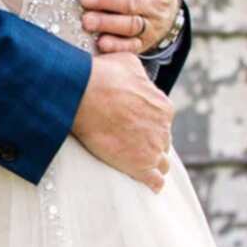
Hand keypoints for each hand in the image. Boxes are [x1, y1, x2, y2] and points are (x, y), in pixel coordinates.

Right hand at [71, 54, 174, 192]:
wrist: (83, 95)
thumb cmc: (103, 76)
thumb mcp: (128, 63)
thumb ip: (140, 75)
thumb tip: (138, 78)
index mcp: (163, 106)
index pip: (162, 120)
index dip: (147, 122)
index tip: (133, 124)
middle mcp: (163, 129)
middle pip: (162, 141)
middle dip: (149, 141)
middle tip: (131, 141)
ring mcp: (152, 149)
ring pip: (162, 162)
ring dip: (152, 162)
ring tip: (138, 163)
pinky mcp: (140, 166)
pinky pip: (155, 181)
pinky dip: (152, 182)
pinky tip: (147, 183)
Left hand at [80, 0, 181, 55]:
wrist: (166, 12)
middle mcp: (157, 3)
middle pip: (132, 3)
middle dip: (108, 1)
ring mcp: (151, 25)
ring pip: (131, 26)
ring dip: (108, 24)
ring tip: (86, 21)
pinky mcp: (144, 43)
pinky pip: (132, 46)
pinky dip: (117, 46)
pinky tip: (99, 44)